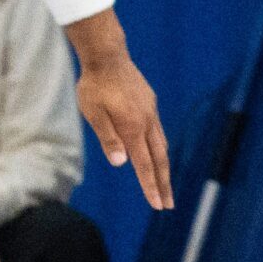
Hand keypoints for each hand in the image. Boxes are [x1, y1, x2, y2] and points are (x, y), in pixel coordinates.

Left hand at [71, 36, 172, 208]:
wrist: (108, 56)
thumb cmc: (94, 86)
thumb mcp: (94, 114)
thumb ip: (108, 138)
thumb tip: (121, 163)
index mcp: (133, 128)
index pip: (144, 165)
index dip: (150, 186)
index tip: (157, 204)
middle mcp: (147, 123)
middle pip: (159, 160)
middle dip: (163, 184)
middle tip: (168, 204)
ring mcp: (151, 113)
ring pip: (161, 146)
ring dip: (163, 168)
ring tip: (164, 183)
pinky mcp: (150, 105)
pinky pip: (157, 132)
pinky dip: (159, 148)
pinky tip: (155, 152)